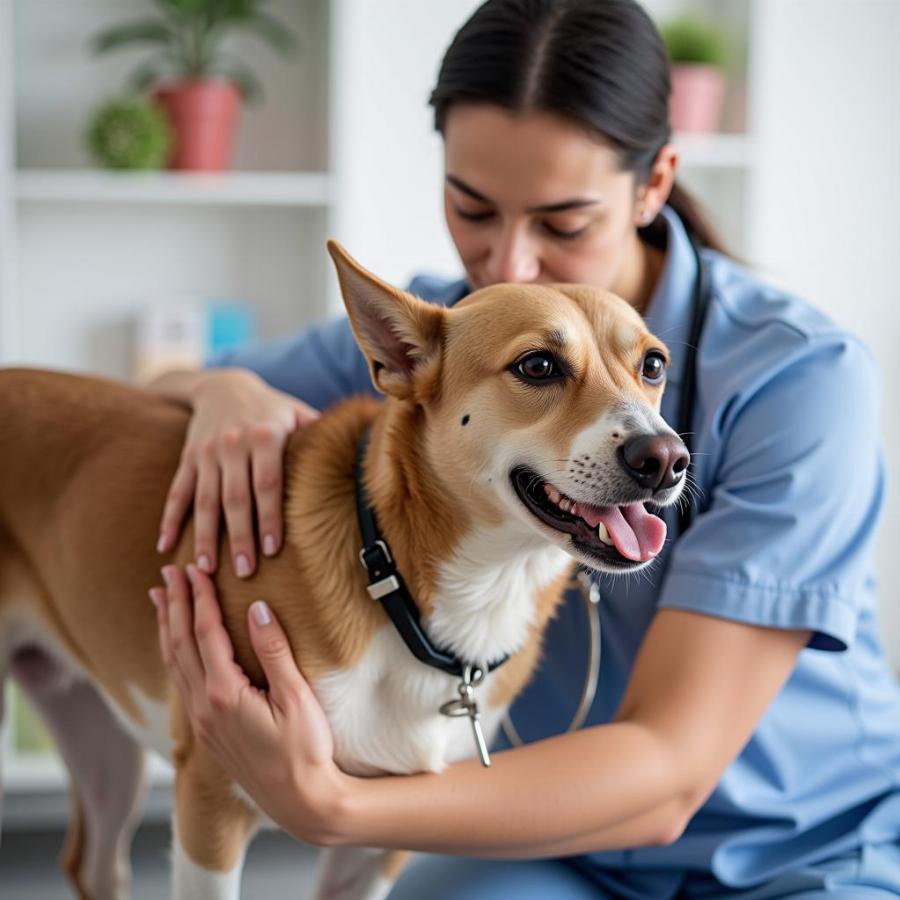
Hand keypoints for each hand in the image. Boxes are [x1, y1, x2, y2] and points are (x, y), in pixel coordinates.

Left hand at [150, 564, 348, 844]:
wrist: (300, 802)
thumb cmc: (305, 751)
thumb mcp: (296, 698)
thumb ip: (274, 651)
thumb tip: (257, 607)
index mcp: (225, 694)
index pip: (206, 633)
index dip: (200, 598)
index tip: (196, 569)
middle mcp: (205, 706)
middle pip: (180, 644)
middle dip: (174, 604)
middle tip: (169, 571)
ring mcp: (202, 721)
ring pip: (175, 663)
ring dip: (167, 626)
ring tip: (160, 598)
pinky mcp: (207, 731)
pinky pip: (181, 680)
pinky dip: (173, 652)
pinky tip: (175, 644)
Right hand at [156, 369, 318, 577]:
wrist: (224, 385)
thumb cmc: (273, 410)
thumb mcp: (298, 415)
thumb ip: (320, 438)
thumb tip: (361, 459)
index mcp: (266, 435)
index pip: (268, 483)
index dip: (270, 516)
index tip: (273, 549)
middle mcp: (233, 444)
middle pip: (235, 497)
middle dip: (239, 536)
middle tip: (244, 572)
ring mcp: (207, 452)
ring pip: (203, 500)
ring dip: (203, 536)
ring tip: (204, 569)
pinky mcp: (188, 457)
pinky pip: (177, 492)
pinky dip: (170, 519)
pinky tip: (166, 545)